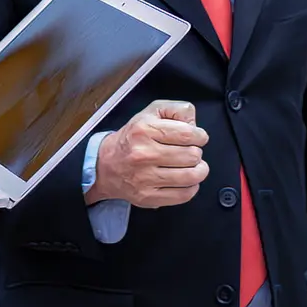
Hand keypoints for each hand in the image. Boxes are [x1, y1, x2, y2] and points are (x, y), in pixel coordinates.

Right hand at [85, 101, 208, 208]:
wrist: (106, 165)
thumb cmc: (132, 138)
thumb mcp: (151, 112)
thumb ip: (176, 110)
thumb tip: (194, 123)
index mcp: (145, 129)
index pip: (188, 134)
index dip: (200, 136)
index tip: (198, 138)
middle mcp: (144, 154)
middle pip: (192, 155)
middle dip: (196, 153)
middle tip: (190, 152)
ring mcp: (145, 178)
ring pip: (191, 177)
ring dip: (199, 171)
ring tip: (194, 166)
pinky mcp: (148, 197)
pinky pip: (183, 195)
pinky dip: (191, 188)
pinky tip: (186, 180)